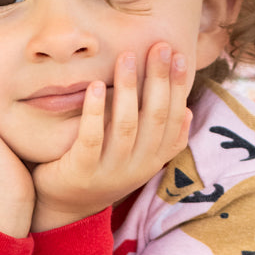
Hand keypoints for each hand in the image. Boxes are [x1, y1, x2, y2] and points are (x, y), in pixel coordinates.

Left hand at [30, 43, 191, 231]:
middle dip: (159, 79)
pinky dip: (95, 111)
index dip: (178, 85)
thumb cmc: (103, 168)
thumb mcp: (138, 155)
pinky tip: (94, 86)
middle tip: (158, 46)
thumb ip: (160, 136)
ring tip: (126, 57)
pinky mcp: (83, 172)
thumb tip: (188, 110)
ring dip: (129, 88)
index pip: (175, 117)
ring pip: (127, 125)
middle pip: (155, 117)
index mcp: (155, 158)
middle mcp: (139, 166)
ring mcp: (112, 171)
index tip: (178, 55)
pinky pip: (92, 138)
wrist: (66, 208)